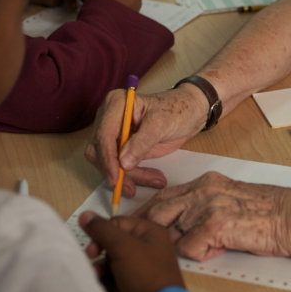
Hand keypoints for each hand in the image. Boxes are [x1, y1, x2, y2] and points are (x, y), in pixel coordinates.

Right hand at [80, 212, 196, 291]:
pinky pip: (112, 277)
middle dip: (98, 250)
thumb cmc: (144, 273)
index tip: (92, 245)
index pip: (119, 223)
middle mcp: (145, 247)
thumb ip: (102, 230)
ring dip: (98, 267)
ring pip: (109, 261)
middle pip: (112, 242)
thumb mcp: (123, 247)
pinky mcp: (130, 285)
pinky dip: (103, 279)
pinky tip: (98, 284)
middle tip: (90, 257)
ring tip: (95, 275)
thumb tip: (85, 214)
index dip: (103, 232)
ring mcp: (137, 268)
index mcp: (149, 232)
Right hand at [84, 85, 207, 196]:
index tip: (116, 177)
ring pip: (108, 163)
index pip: (103, 134)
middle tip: (132, 187)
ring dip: (128, 177)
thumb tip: (123, 163)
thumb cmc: (177, 109)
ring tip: (156, 180)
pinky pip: (120, 167)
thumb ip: (142, 142)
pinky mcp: (122, 148)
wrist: (191, 113)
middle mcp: (109, 118)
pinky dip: (134, 176)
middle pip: (99, 151)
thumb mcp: (161, 123)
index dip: (107, 158)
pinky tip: (153, 179)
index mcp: (116, 103)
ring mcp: (114, 134)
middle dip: (116, 171)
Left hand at [137, 171, 290, 261]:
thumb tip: (186, 223)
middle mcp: (203, 190)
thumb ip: (207, 204)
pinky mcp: (213, 225)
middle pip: (159, 210)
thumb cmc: (270, 212)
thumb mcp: (232, 197)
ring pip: (170, 231)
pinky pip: (188, 248)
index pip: (166, 195)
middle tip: (140, 244)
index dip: (149, 211)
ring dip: (178, 244)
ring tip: (198, 247)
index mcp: (207, 182)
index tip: (137, 224)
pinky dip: (201, 255)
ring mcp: (206, 206)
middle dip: (145, 228)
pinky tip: (221, 248)